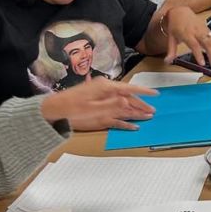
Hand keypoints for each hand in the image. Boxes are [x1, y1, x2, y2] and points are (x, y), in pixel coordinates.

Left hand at [41, 78, 156, 132]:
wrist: (54, 111)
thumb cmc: (72, 108)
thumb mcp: (93, 108)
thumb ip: (111, 105)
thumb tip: (128, 101)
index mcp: (106, 88)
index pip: (129, 89)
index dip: (143, 92)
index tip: (156, 94)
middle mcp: (105, 92)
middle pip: (127, 98)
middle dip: (141, 105)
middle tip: (153, 111)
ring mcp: (101, 100)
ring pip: (122, 106)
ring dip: (135, 111)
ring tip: (147, 115)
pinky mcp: (97, 109)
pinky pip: (115, 113)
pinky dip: (124, 118)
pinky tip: (131, 123)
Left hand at [162, 7, 210, 67]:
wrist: (180, 12)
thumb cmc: (175, 25)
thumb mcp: (171, 38)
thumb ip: (171, 51)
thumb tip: (168, 61)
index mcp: (187, 34)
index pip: (194, 45)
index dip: (199, 54)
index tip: (202, 63)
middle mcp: (197, 31)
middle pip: (207, 43)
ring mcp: (204, 30)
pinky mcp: (208, 29)